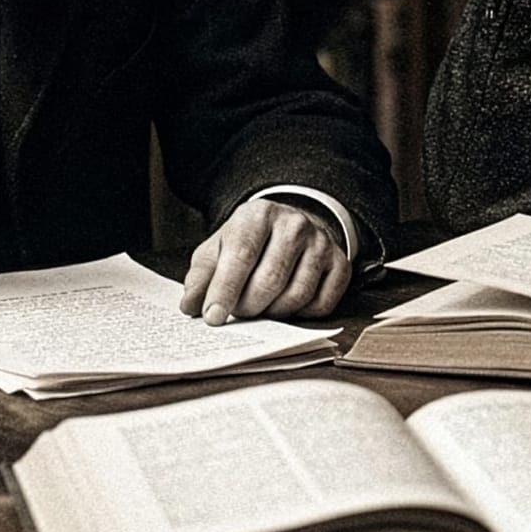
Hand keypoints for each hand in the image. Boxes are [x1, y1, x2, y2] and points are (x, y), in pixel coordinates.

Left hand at [179, 200, 351, 324]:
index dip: (225, 290)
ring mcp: (321, 243)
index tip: (212, 317)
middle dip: (248, 307)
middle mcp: (294, 224)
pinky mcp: (340, 264)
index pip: (241, 255)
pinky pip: (321, 305)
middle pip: (269, 281)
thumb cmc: (248, 243)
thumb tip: (190, 305)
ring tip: (260, 307)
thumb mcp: (217, 250)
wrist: (290, 227)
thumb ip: (202, 275)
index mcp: (258, 214)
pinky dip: (301, 315)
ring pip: (296, 296)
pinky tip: (288, 304)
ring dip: (273, 313)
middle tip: (238, 312)